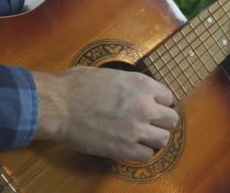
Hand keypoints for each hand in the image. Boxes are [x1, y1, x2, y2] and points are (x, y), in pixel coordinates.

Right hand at [33, 66, 178, 161]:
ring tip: (141, 137)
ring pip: (163, 139)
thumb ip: (128, 84)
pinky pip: (146, 155)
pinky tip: (130, 146)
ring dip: (154, 138)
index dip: (159, 103)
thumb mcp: (110, 74)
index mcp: (142, 85)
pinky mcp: (124, 149)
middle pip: (171, 120)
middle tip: (149, 124)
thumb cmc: (76, 85)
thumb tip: (132, 90)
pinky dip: (141, 152)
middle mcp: (145, 107)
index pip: (168, 98)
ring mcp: (136, 129)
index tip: (152, 107)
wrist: (58, 106)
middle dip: (161, 122)